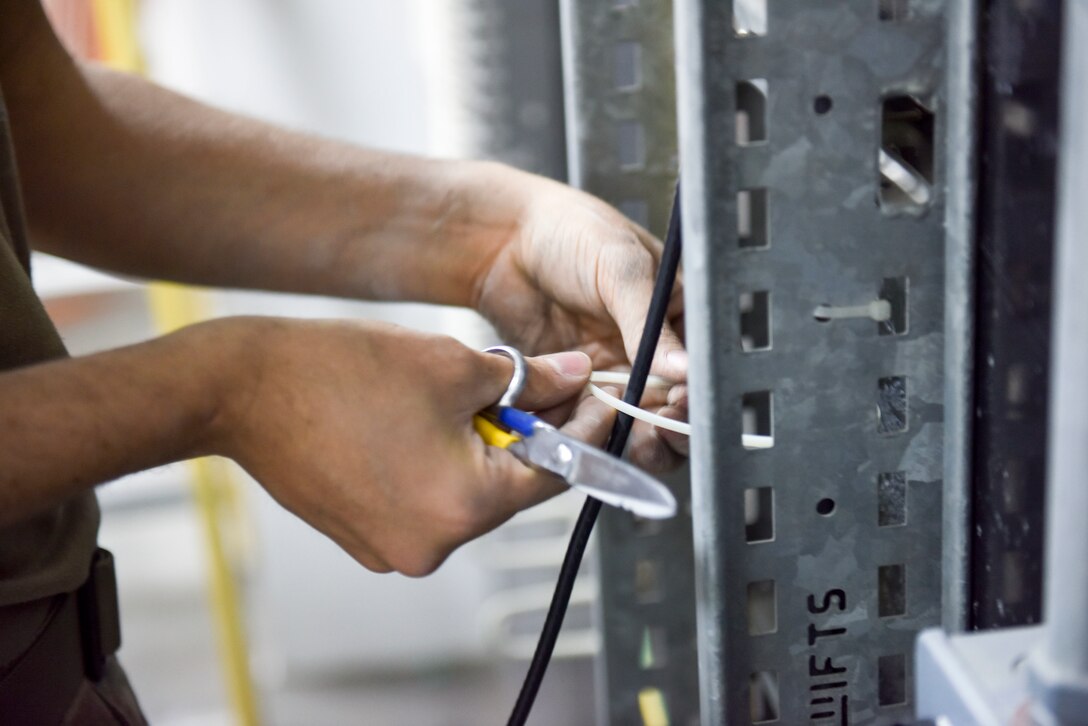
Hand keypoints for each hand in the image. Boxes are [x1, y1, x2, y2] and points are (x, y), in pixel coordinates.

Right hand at [193, 317, 614, 575]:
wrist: (241, 391)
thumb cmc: (338, 371)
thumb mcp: (452, 365)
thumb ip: (526, 381)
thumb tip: (571, 379)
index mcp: (462, 507)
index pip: (555, 473)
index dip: (583, 429)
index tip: (598, 399)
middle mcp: (431, 546)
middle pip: (511, 488)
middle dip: (531, 434)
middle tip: (543, 384)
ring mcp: (395, 550)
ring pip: (469, 494)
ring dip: (484, 448)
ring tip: (477, 393)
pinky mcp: (368, 540)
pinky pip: (428, 503)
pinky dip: (443, 465)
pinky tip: (431, 421)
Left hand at [470, 167, 688, 469]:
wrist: (502, 238)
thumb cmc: (572, 232)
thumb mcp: (621, 268)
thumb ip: (649, 322)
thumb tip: (685, 369)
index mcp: (675, 320)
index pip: (695, 372)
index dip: (690, 397)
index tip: (676, 407)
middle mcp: (647, 355)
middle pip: (665, 411)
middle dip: (659, 431)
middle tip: (645, 432)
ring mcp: (607, 375)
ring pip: (623, 426)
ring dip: (616, 438)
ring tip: (604, 433)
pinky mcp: (568, 389)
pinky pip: (579, 422)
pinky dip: (576, 432)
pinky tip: (568, 429)